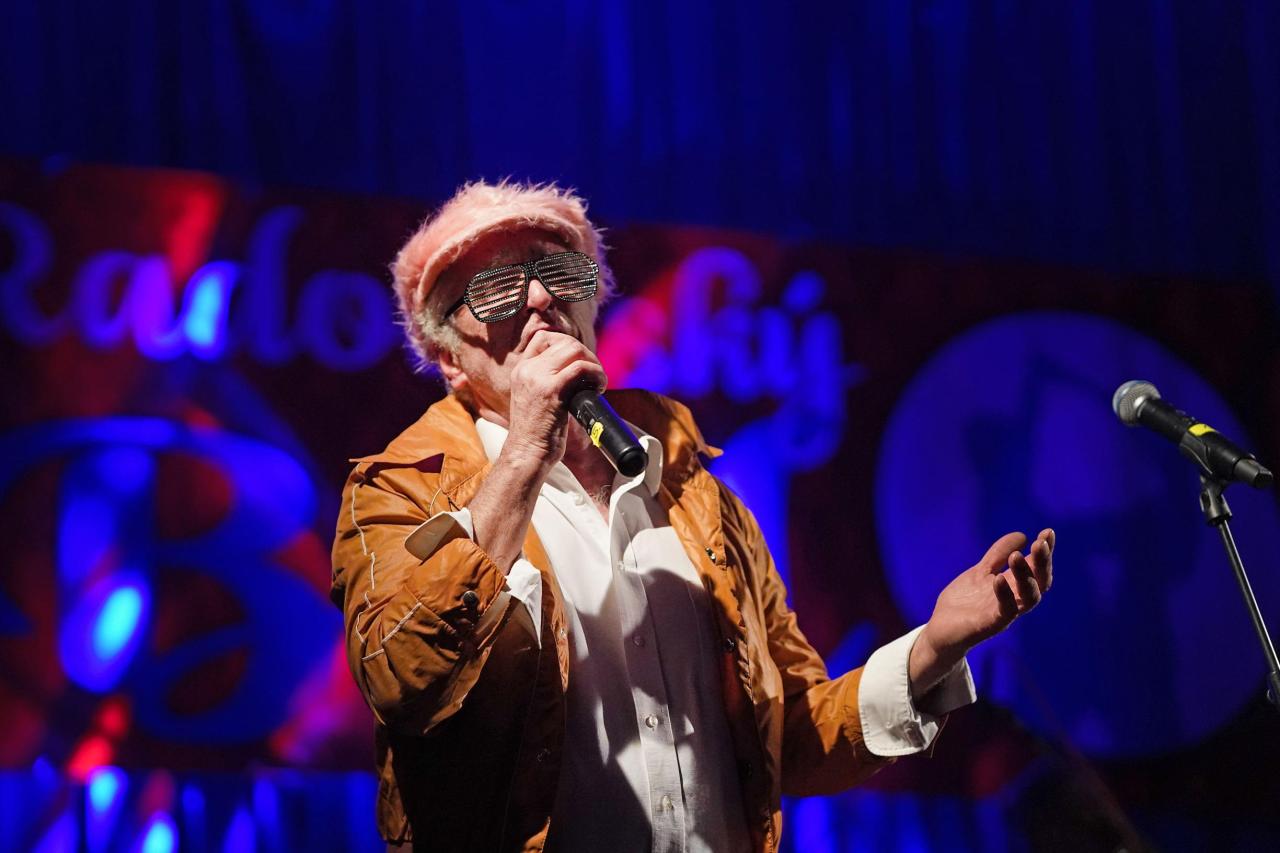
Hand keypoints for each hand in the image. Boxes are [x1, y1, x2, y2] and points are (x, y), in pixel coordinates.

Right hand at [503, 330, 606, 471]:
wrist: (526, 453)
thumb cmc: (536, 433)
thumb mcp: (534, 398)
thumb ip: (548, 380)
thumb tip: (578, 370)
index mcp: (521, 369)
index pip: (544, 338)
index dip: (567, 344)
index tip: (580, 362)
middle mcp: (527, 369)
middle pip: (563, 341)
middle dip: (586, 354)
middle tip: (593, 375)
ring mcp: (538, 378)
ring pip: (573, 349)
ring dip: (593, 363)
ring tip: (597, 381)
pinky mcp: (551, 390)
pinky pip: (580, 368)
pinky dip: (596, 374)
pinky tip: (599, 388)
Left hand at [909, 529, 1054, 695]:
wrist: (941, 630)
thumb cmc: (964, 602)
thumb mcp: (980, 572)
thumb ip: (998, 555)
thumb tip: (1022, 535)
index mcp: (1014, 586)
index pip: (1037, 568)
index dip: (1045, 551)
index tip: (1048, 532)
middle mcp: (1015, 599)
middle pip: (1040, 582)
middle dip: (1042, 562)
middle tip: (1040, 543)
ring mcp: (1006, 613)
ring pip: (1029, 597)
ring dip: (1026, 576)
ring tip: (1018, 556)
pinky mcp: (991, 624)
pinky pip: (1006, 611)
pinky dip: (1005, 594)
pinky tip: (998, 578)